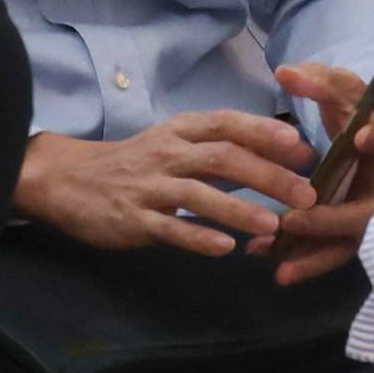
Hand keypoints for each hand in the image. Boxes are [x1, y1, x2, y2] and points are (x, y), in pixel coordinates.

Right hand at [15, 118, 313, 257]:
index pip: (227, 124)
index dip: (265, 132)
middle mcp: (168, 153)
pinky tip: (225, 249)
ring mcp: (149, 187)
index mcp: (181, 131)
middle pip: (223, 157)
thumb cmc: (134, 163)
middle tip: (306, 194)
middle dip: (268, 175)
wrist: (67, 180)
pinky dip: (198, 237)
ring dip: (240, 210)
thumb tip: (279, 152)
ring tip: (274, 225)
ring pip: (200, 194)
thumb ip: (219, 149)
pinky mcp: (133, 219)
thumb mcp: (174, 144)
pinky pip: (169, 228)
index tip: (301, 146)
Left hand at [266, 63, 373, 286]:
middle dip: (332, 219)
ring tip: (280, 267)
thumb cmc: (366, 114)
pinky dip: (303, 261)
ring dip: (314, 256)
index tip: (362, 135)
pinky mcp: (355, 233)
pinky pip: (331, 253)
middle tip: (295, 218)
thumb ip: (319, 82)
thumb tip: (285, 73)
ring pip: (349, 244)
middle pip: (368, 211)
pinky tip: (270, 263)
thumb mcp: (347, 93)